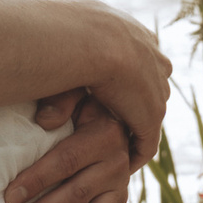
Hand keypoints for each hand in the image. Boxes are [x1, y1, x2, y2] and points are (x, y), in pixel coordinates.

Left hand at [5, 92, 138, 202]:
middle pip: (77, 194)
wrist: (119, 119)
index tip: (8, 196)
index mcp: (104, 135)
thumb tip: (43, 121)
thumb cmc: (85, 105)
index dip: (37, 179)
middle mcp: (117, 164)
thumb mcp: (78, 93)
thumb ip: (62, 99)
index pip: (67, 160)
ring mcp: (120, 189)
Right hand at [43, 1, 170, 166]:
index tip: (105, 92)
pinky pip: (146, 142)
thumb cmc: (68, 37)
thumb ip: (60, 79)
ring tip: (111, 150)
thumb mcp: (63, 51)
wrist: (92, 40)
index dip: (122, 77)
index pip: (136, 59)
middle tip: (111, 121)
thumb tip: (46, 120)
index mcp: (134, 35)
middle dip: (134, 102)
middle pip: (149, 85)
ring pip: (148, 113)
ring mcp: (157, 88)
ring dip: (132, 129)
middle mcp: (152, 58)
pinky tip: (118, 168)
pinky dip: (133, 155)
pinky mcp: (152, 115)